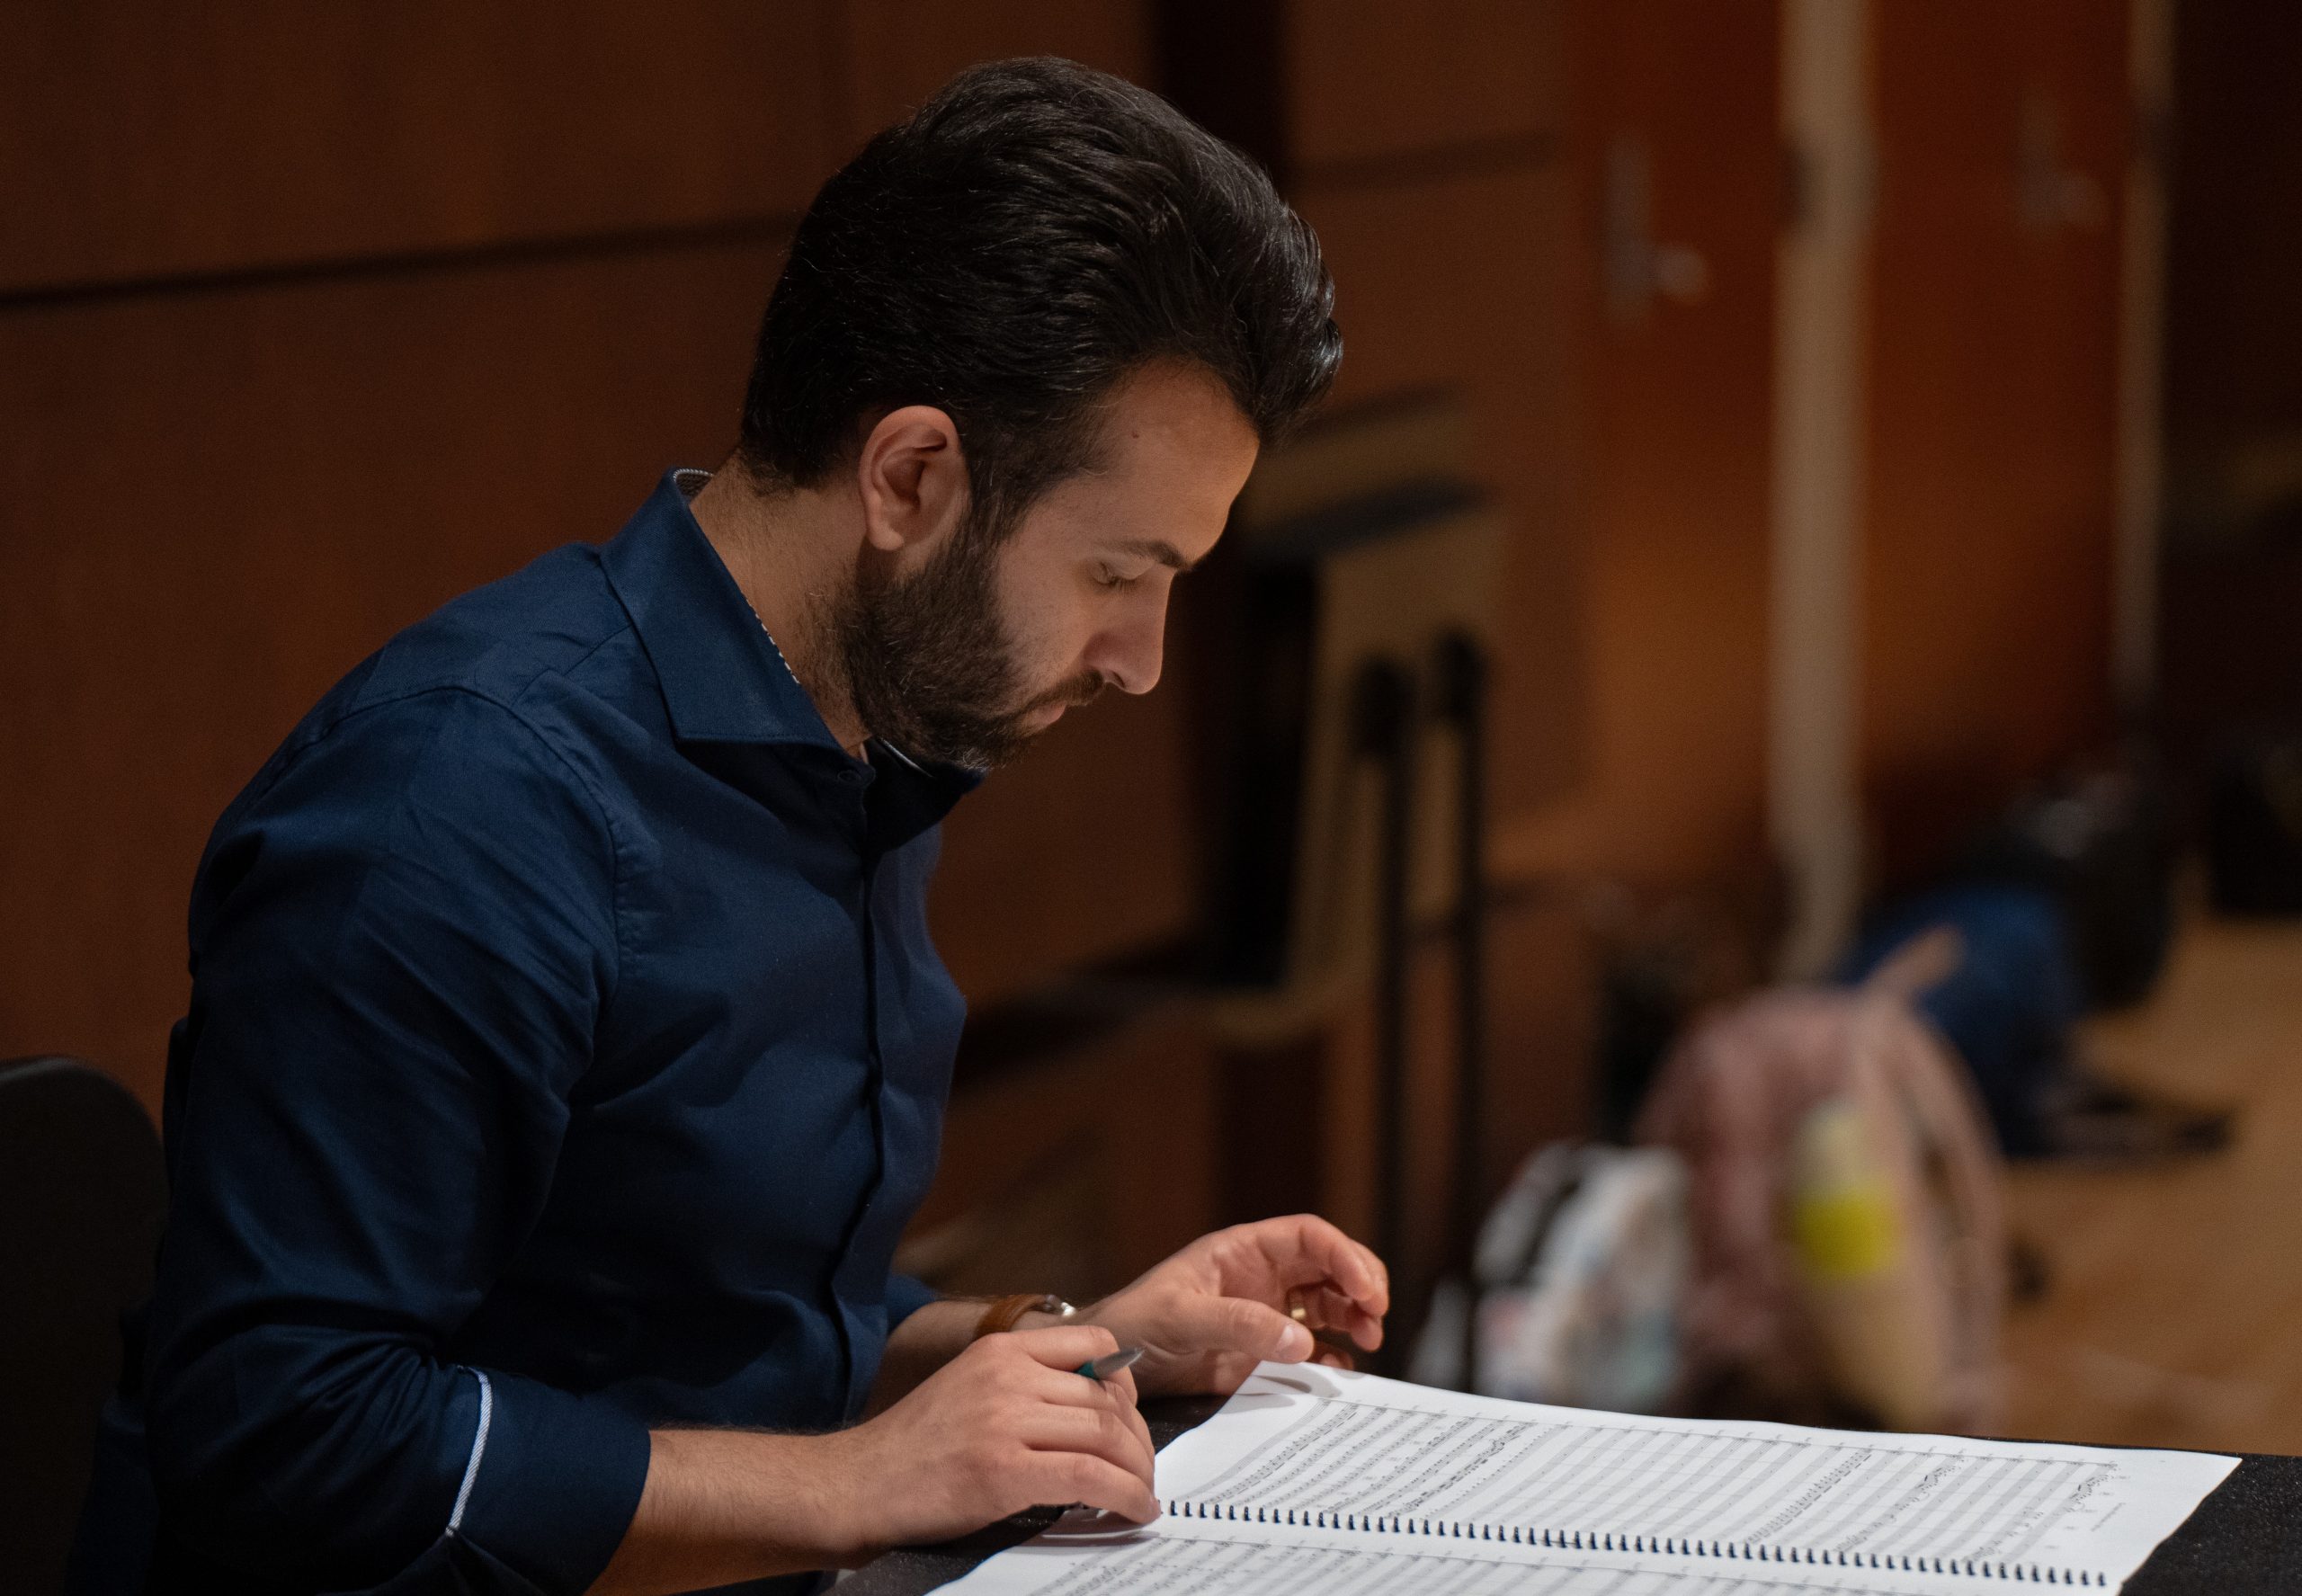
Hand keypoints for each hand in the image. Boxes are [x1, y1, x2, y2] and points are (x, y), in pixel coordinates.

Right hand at [819, 1324, 1159, 1555]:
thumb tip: (1092, 1405)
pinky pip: (1090, 1476)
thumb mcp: (969, 1387)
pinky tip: (1135, 1509)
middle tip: (1143, 1465)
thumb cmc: (914, 1447)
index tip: (1131, 1415)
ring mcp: (1005, 1421)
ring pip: (1105, 1435)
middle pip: (1106, 1397)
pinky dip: (1125, 1495)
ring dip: (1138, 1469)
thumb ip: (1022, 1384)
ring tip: (1142, 1490)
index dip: (1126, 1381)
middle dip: (1138, 1437)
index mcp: (1000, 1350)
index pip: (1094, 1342)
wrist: (859, 1484)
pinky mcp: (1004, 1470)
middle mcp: (1007, 1376)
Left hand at [1076, 1215, 1388, 1397]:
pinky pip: (1312, 1349)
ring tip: (1368, 1342)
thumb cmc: (1135, 1323)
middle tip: (1375, 1319)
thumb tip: (1301, 1341)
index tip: (1366, 1290)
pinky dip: (1332, 1356)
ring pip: (1330, 1305)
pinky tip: (1336, 1369)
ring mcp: (1267, 1315)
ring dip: (1355, 1318)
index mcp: (1245, 1251)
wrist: (1106, 1366)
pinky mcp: (1263, 1353)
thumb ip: (1239, 1325)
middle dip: (1361, 1286)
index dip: (1345, 1257)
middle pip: (1332, 1267)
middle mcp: (1263, 1277)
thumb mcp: (1181, 1316)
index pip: (1310, 1238)